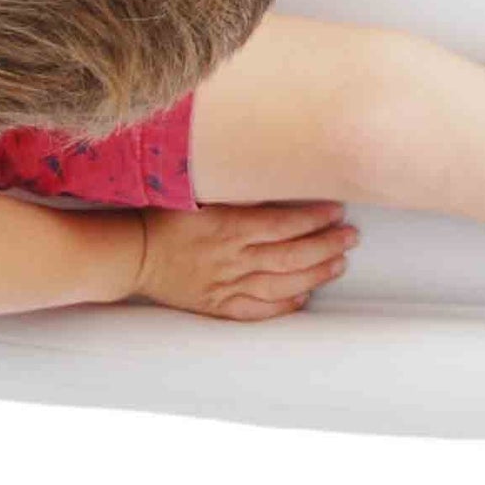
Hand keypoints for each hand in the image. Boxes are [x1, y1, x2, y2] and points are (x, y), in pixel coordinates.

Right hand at [132, 200, 358, 320]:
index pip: (283, 224)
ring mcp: (225, 285)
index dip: (314, 218)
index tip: (337, 210)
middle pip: (291, 255)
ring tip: (339, 263)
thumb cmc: (165, 216)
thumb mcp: (199, 193)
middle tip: (351, 236)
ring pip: (281, 284)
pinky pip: (257, 310)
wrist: (132, 253)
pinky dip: (284, 305)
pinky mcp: (217, 305)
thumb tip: (273, 175)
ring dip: (315, 274)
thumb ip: (237, 189)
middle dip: (327, 245)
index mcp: (228, 227)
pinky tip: (304, 297)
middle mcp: (231, 259)